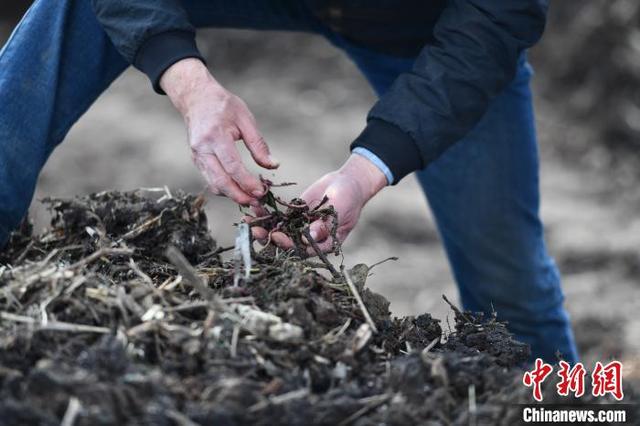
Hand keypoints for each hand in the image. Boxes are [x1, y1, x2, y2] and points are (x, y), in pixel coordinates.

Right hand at [161, 58, 278, 204]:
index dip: (247, 182)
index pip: (232, 166)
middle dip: (239, 196)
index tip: (262, 191)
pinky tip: (239, 189)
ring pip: (213, 184)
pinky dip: (225, 188)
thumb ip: (258, 144)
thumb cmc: (223, 105)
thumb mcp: (245, 119)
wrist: (196, 98)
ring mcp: (196, 156)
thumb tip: (273, 165)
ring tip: (251, 199)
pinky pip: (210, 180)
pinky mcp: (196, 161)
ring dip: (232, 195)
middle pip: (220, 181)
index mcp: (215, 136)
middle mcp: (202, 149)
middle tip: (257, 202)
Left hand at [249, 154, 387, 253]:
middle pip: (287, 243)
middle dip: (269, 238)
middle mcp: (310, 239)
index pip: (304, 250)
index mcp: (324, 243)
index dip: (289, 245)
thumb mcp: (340, 209)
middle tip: (254, 231)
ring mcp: (301, 227)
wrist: (347, 182)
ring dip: (263, 227)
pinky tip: (254, 207)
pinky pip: (279, 217)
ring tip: (247, 221)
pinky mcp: (294, 216)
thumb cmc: (350, 197)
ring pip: (279, 231)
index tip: (276, 236)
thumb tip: (309, 237)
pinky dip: (267, 214)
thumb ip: (325, 223)